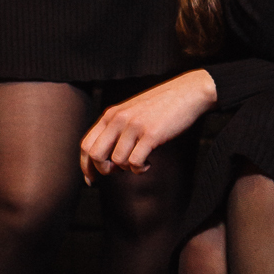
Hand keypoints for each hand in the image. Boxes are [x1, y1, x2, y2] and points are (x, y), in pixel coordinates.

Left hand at [80, 69, 217, 181]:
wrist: (188, 92)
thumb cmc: (161, 106)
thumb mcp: (132, 112)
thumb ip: (116, 128)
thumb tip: (104, 158)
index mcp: (111, 114)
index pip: (86, 144)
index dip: (85, 166)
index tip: (91, 180)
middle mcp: (118, 119)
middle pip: (95, 155)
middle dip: (104, 170)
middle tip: (118, 172)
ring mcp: (134, 126)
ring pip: (116, 161)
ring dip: (127, 170)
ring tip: (140, 162)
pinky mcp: (150, 134)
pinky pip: (135, 162)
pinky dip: (140, 169)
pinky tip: (149, 163)